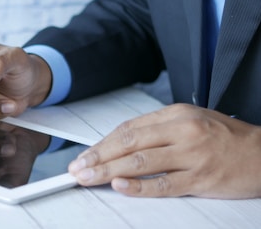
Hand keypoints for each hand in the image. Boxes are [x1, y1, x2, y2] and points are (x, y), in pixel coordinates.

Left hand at [68, 103, 260, 198]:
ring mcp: (191, 154)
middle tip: (78, 168)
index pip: (129, 129)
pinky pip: (165, 184)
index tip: (85, 154)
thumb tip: (122, 143)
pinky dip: (140, 186)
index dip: (103, 143)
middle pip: (129, 143)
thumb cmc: (223, 136)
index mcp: (175, 114)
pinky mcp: (201, 178)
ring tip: (88, 178)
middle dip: (98, 156)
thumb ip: (157, 130)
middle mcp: (181, 130)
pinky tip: (120, 185)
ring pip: (141, 162)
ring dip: (109, 171)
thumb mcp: (189, 121)